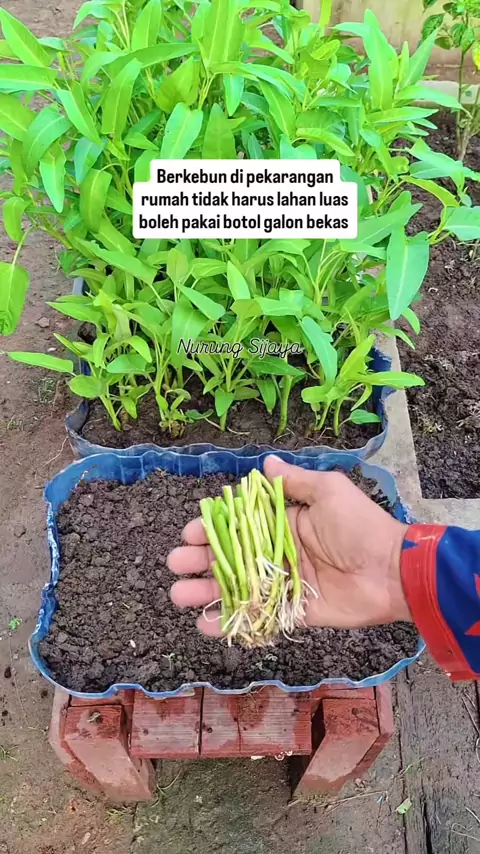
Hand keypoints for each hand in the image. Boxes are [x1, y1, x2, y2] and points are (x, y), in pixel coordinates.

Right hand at [167, 456, 411, 634]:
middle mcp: (279, 552)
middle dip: (199, 560)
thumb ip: (295, 482)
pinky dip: (230, 621)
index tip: (189, 533)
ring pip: (236, 588)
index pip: (238, 524)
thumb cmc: (361, 526)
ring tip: (178, 595)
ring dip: (205, 592)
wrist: (392, 571)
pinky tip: (204, 624)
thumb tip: (266, 463)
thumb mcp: (328, 492)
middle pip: (230, 557)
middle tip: (175, 565)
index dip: (212, 528)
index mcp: (284, 523)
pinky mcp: (294, 611)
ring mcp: (284, 583)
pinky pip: (257, 616)